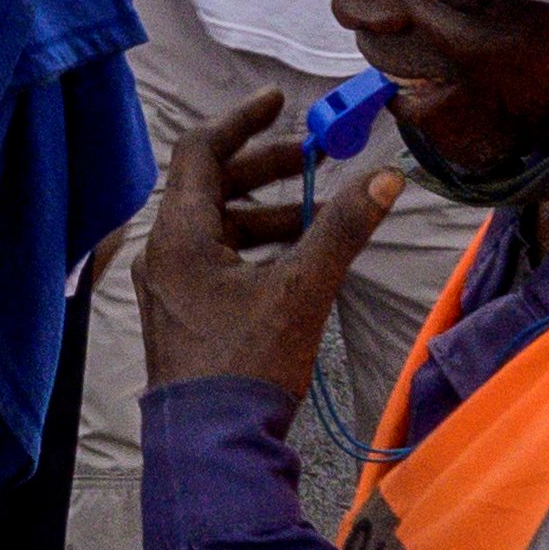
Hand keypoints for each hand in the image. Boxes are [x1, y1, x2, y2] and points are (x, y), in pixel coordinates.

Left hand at [131, 87, 402, 397]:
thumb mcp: (303, 290)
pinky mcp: (181, 314)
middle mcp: (163, 252)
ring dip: (267, 214)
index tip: (281, 103)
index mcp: (178, 234)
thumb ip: (342, 230)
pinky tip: (297, 263)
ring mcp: (168, 286)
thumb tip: (384, 178)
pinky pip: (215, 260)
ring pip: (216, 227)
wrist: (213, 446)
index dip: (242, 121)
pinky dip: (254, 249)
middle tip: (315, 162)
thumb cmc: (249, 364)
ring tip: (319, 220)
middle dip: (265, 170)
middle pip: (210, 187)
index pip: (201, 150)